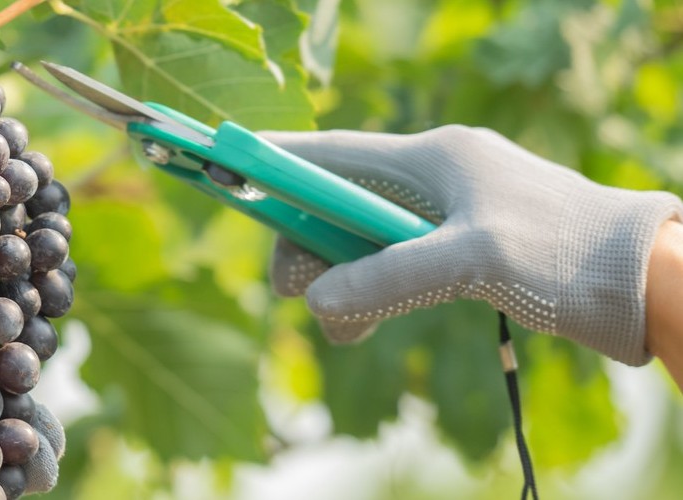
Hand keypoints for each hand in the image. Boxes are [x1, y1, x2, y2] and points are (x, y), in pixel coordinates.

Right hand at [259, 125, 682, 363]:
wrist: (642, 281)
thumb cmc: (563, 255)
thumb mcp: (467, 263)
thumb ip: (385, 278)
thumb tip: (314, 300)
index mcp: (432, 159)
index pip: (330, 153)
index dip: (274, 166)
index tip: (226, 177)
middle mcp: (433, 179)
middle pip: (335, 207)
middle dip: (308, 251)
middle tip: (299, 294)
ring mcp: (446, 215)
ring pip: (359, 245)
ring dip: (341, 285)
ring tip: (348, 328)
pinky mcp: (461, 251)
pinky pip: (390, 267)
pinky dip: (370, 295)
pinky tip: (366, 324)